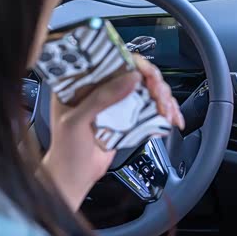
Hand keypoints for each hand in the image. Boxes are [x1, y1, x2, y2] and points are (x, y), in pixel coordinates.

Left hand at [41, 56, 183, 210]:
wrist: (75, 177)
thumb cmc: (65, 149)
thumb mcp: (76, 121)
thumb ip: (101, 98)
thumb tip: (131, 77)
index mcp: (82, 80)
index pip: (112, 58)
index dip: (133, 62)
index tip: (146, 74)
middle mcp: (101, 85)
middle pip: (135, 71)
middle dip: (154, 82)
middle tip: (161, 98)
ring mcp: (117, 100)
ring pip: (147, 88)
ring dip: (163, 98)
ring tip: (168, 113)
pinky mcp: (128, 115)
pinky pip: (150, 106)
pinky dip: (164, 111)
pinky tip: (171, 119)